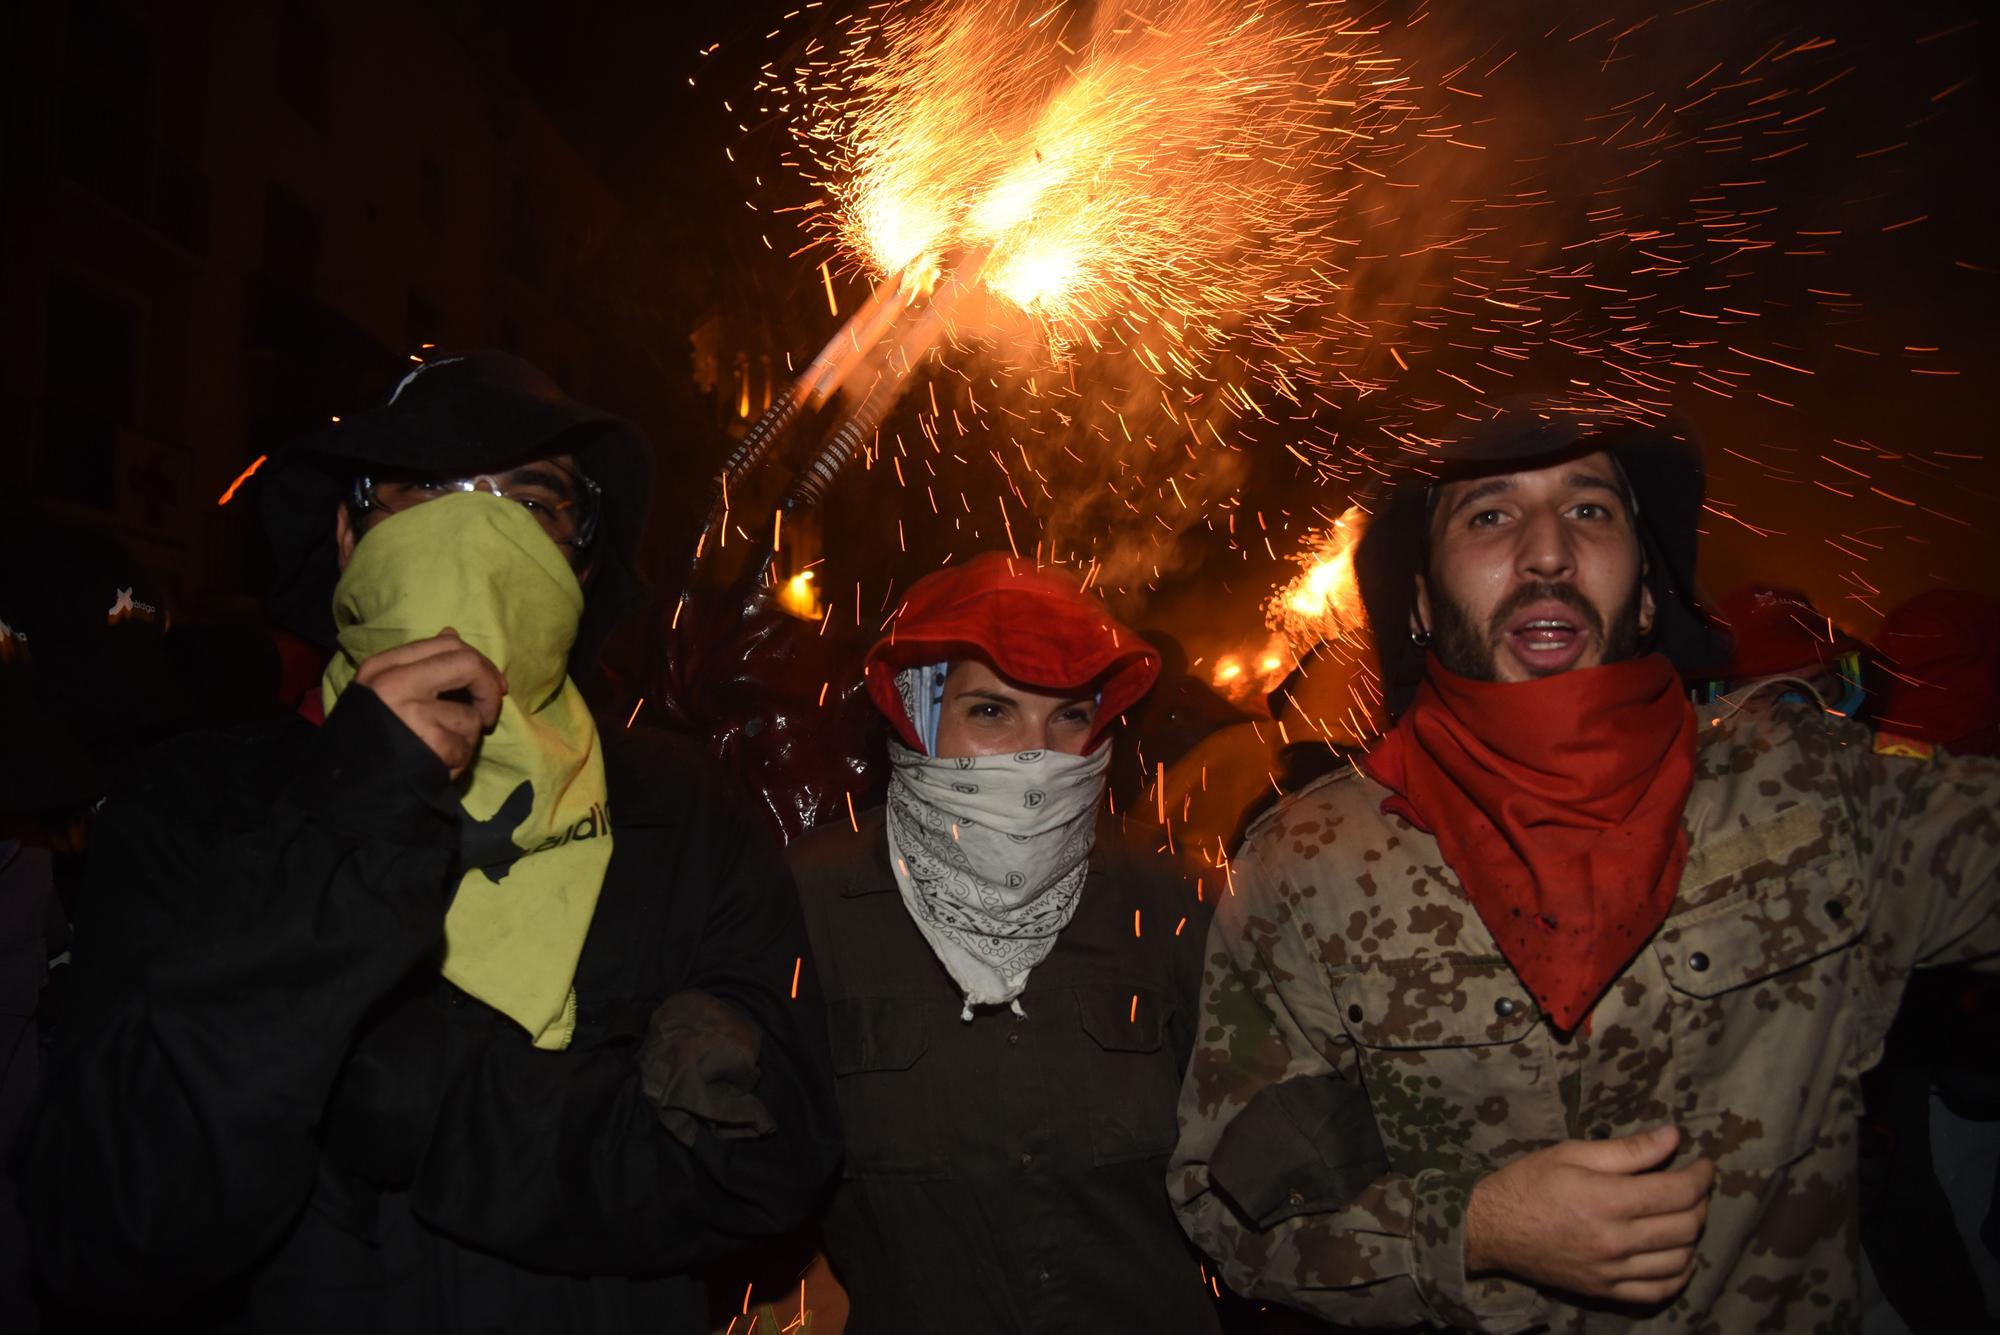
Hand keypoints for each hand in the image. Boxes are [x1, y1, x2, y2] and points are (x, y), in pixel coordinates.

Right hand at [352, 629, 505, 778]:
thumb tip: (452, 634)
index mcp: (381, 667)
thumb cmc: (369, 741)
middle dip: (489, 688)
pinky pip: (465, 747)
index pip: (445, 644)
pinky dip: (458, 763)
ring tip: (441, 753)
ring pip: (470, 715)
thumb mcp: (383, 694)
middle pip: (467, 663)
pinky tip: (437, 769)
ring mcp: (412, 712)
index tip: (491, 684)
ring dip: (466, 740)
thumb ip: (419, 666)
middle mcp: (394, 683)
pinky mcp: (429, 743)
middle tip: (488, 715)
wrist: (344, 793)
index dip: (479, 662)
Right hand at [1464, 1125, 1713, 1304]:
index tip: (1703, 1164)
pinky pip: (1659, 1290)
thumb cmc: (1529, 1182)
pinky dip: (1679, 1273)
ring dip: (1692, 1235)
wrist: (1491, 1228)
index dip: (1701, 1175)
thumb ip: (1627, 1149)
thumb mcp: (1572, 1153)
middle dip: (1700, 1201)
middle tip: (1693, 1185)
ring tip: (1683, 1215)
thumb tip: (1673, 1137)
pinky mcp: (1606, 1290)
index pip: (1678, 1191)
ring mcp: (1612, 1270)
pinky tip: (1677, 1254)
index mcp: (1607, 1200)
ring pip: (1680, 1259)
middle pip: (1686, 1225)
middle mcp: (1615, 1240)